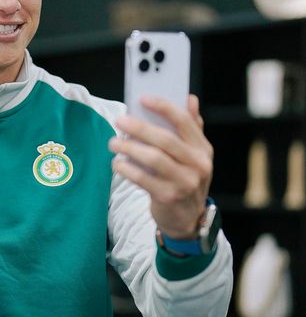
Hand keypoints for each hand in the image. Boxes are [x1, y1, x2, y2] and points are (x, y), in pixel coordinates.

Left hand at [108, 95, 212, 238]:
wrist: (187, 219)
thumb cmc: (184, 178)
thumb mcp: (193, 155)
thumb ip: (192, 127)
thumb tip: (190, 98)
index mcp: (203, 149)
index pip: (184, 121)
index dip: (163, 106)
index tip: (142, 98)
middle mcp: (198, 165)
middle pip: (165, 139)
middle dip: (139, 127)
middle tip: (119, 120)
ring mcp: (185, 182)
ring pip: (153, 158)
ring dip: (129, 148)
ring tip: (114, 143)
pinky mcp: (169, 197)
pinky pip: (143, 178)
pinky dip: (127, 169)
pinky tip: (117, 163)